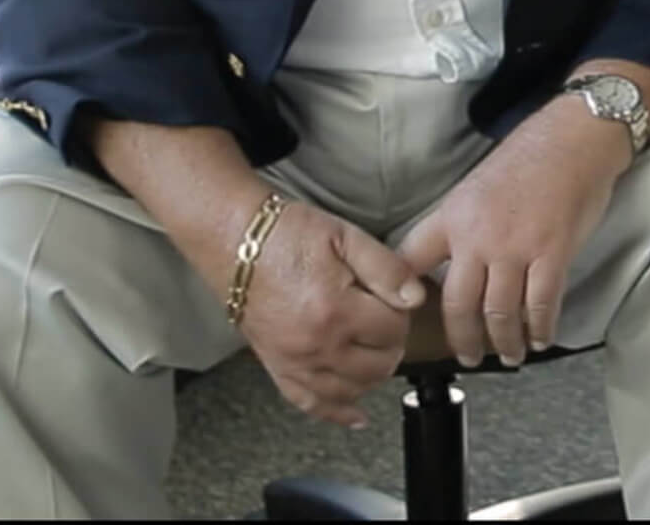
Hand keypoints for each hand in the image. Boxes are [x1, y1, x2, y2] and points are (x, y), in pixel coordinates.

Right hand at [221, 194, 424, 429]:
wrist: (234, 240)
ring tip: (376, 352)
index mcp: (336, 310)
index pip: (393, 330)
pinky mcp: (275, 366)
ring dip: (371, 376)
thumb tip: (415, 298)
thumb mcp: (346, 237)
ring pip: (349, 391)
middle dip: (391, 344)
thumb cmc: (286, 234)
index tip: (395, 298)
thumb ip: (386, 269)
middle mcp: (314, 344)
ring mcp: (293, 361)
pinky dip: (336, 412)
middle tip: (387, 320)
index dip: (402, 312)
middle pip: (378, 365)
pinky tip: (355, 415)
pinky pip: (308, 403)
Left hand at [397, 105, 625, 365]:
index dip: (401, 295)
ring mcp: (516, 247)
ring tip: (510, 354)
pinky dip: (541, 328)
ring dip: (505, 342)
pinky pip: (541, 304)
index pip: (411, 262)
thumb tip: (451, 266)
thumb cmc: (528, 159)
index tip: (404, 322)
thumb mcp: (474, 188)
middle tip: (469, 356)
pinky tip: (541, 338)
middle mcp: (477, 237)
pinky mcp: (553, 252)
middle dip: (463, 340)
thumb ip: (459, 227)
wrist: (573, 139)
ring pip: (500, 312)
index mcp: (452, 218)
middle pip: (459, 305)